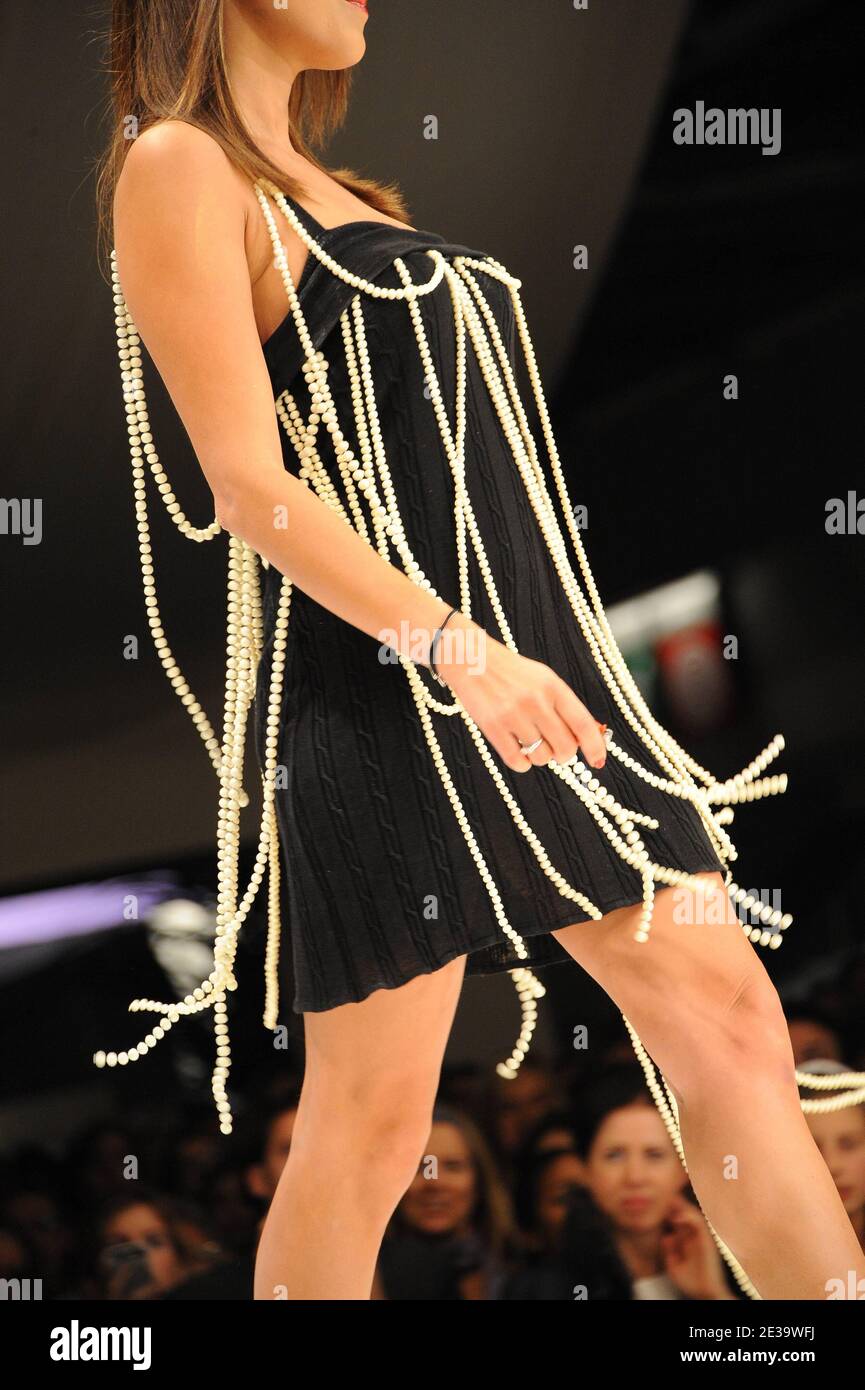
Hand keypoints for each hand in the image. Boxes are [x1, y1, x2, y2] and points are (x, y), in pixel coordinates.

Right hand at [433, 612, 607, 772]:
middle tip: (557, 750)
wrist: (470, 658)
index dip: (595, 746)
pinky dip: (523, 763)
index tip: (598, 761)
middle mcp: (536, 701)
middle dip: (564, 755)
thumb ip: (563, 705)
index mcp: (553, 687)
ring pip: (542, 757)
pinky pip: (518, 762)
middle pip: (565, 747)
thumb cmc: (510, 672)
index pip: (583, 723)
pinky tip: (519, 752)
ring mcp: (513, 715)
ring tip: (532, 744)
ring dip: (541, 757)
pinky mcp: (492, 727)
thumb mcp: (543, 679)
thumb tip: (585, 738)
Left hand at [659, 1195, 733, 1299]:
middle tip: (660, 1196)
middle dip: (673, 1203)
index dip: (667, 1209)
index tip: (653, 1204)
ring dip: (680, 1206)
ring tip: (668, 1203)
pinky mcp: (707, 1240)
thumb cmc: (691, 1282)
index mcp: (685, 1239)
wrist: (705, 1294)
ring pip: (692, 1213)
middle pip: (684, 1211)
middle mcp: (693, 1235)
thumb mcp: (673, 1265)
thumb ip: (669, 1250)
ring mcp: (701, 1236)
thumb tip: (665, 1237)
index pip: (676, 1218)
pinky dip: (688, 1217)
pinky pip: (699, 1223)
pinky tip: (677, 1218)